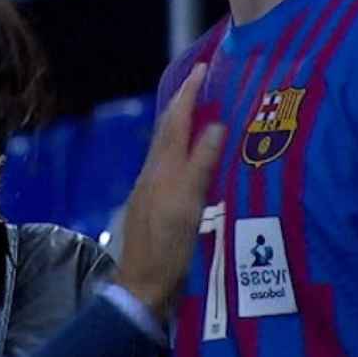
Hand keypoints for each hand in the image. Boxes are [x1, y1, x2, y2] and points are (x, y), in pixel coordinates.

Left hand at [116, 64, 225, 317]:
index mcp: (162, 169)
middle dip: (185, 103)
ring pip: (169, 147)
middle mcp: (154, 174)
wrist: (143, 289)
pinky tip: (194, 155)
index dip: (189, 94)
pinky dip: (185, 148)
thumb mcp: (188, 207)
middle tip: (205, 81)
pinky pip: (172, 164)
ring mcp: (153, 190)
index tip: (204, 68)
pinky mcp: (157, 205)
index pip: (176, 121)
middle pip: (169, 130)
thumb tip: (214, 125)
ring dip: (184, 124)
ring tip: (204, 109)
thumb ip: (199, 165)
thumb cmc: (167, 250)